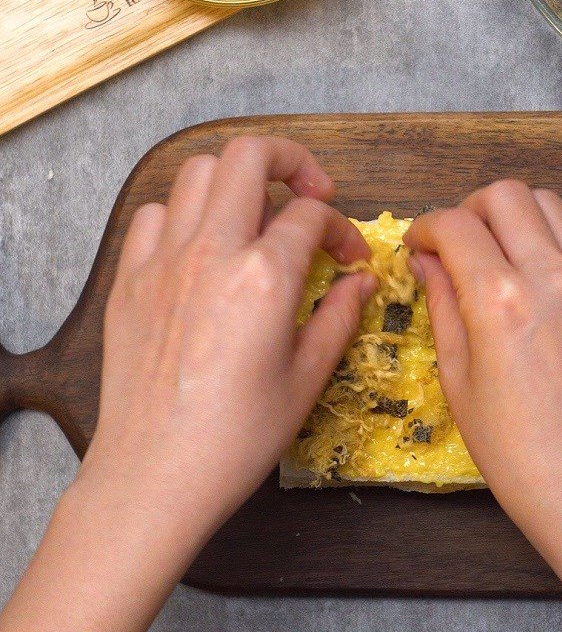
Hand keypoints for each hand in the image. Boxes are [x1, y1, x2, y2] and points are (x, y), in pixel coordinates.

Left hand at [0, 137, 374, 631]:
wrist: (155, 475)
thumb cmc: (238, 436)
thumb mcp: (307, 378)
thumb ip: (340, 316)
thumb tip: (362, 281)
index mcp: (264, 277)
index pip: (312, 217)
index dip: (343, 229)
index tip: (351, 258)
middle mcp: (212, 252)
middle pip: (250, 156)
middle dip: (292, 160)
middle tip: (311, 192)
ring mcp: (164, 260)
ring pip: (198, 172)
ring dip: (237, 181)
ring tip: (256, 214)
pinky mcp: (129, 277)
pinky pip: (153, 214)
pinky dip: (183, 214)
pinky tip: (202, 246)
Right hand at [405, 181, 561, 631]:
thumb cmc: (519, 455)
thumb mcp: (459, 381)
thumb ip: (442, 305)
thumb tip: (427, 260)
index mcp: (500, 300)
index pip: (454, 224)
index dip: (424, 227)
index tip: (419, 247)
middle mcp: (552, 275)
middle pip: (505, 194)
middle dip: (469, 208)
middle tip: (457, 245)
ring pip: (550, 204)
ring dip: (514, 217)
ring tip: (498, 255)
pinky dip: (552, 237)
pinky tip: (538, 274)